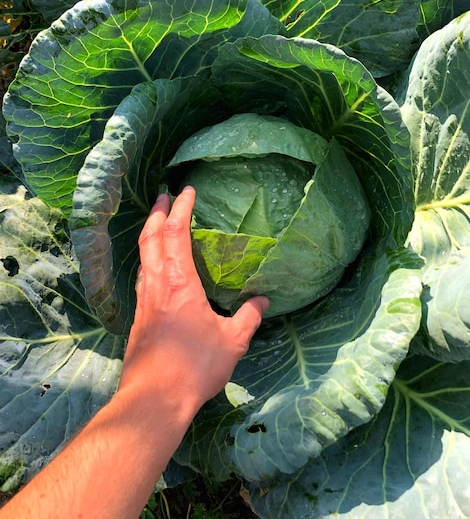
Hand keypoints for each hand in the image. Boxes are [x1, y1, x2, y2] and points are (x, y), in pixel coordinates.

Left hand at [119, 186, 268, 412]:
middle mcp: (157, 285)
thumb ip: (248, 317)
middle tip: (163, 195)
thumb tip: (263, 301)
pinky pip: (142, 277)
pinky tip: (154, 268)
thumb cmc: (195, 366)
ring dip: (149, 234)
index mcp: (180, 283)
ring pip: (143, 257)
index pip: (176, 233)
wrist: (154, 398)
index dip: (180, 208)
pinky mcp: (138, 318)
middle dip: (156, 212)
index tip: (186, 191)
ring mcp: (143, 301)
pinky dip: (148, 259)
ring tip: (157, 223)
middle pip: (150, 238)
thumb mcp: (232, 341)